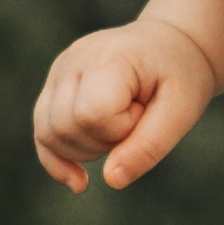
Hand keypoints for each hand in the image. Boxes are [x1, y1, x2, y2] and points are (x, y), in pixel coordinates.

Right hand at [33, 14, 223, 194]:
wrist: (173, 43)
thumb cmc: (181, 75)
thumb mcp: (181, 111)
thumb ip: (149, 146)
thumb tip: (111, 181)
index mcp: (107, 57)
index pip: (91, 116)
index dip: (121, 129)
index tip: (145, 110)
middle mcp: (73, 60)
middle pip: (65, 127)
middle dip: (104, 142)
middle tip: (137, 118)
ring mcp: (59, 71)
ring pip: (48, 133)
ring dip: (86, 149)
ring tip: (120, 127)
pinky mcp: (54, 86)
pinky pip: (42, 132)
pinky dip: (58, 160)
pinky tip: (80, 181)